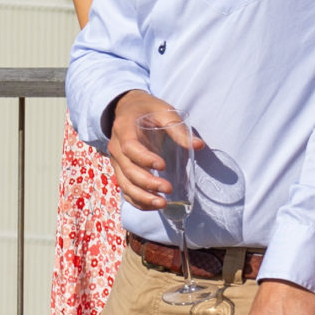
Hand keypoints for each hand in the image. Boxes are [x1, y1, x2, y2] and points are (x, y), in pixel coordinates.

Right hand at [106, 92, 193, 210]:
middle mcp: (116, 148)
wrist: (126, 109)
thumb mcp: (163, 111)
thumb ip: (178, 128)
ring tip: (162, 203)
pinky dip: (137, 201)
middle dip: (147, 183)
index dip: (144, 159)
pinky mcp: (121, 171)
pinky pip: (126, 190)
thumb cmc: (146, 110)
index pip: (130, 148)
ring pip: (125, 184)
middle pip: (127, 170)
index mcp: (124, 129)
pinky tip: (154, 205)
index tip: (163, 165)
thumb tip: (198, 146)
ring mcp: (117, 162)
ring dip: (142, 197)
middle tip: (168, 189)